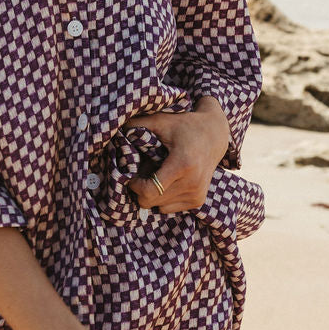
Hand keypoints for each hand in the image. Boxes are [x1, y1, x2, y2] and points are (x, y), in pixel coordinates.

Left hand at [126, 97, 230, 212]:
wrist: (215, 135)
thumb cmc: (185, 126)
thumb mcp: (161, 120)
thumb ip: (136, 124)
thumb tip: (113, 129)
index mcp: (182, 165)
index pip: (149, 191)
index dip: (134, 186)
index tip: (132, 174)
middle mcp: (192, 183)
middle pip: (151, 201)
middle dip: (140, 189)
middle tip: (142, 172)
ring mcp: (196, 195)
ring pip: (159, 207)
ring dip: (152, 194)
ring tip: (156, 174)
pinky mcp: (198, 201)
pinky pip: (168, 209)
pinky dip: (162, 198)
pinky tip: (166, 181)